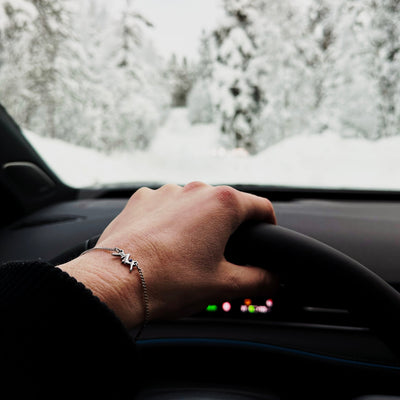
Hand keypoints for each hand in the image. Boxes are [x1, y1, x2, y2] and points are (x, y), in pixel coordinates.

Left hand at [59, 182, 276, 328]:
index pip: (261, 207)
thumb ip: (260, 280)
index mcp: (221, 204)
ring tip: (187, 253)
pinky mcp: (142, 200)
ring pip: (194, 204)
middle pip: (225, 205)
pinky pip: (166, 205)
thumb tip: (275, 279)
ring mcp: (165, 192)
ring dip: (198, 223)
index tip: (264, 237)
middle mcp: (194, 190)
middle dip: (229, 228)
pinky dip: (171, 220)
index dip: (268, 224)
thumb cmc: (168, 282)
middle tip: (222, 255)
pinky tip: (163, 244)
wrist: (115, 282)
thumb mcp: (223, 285)